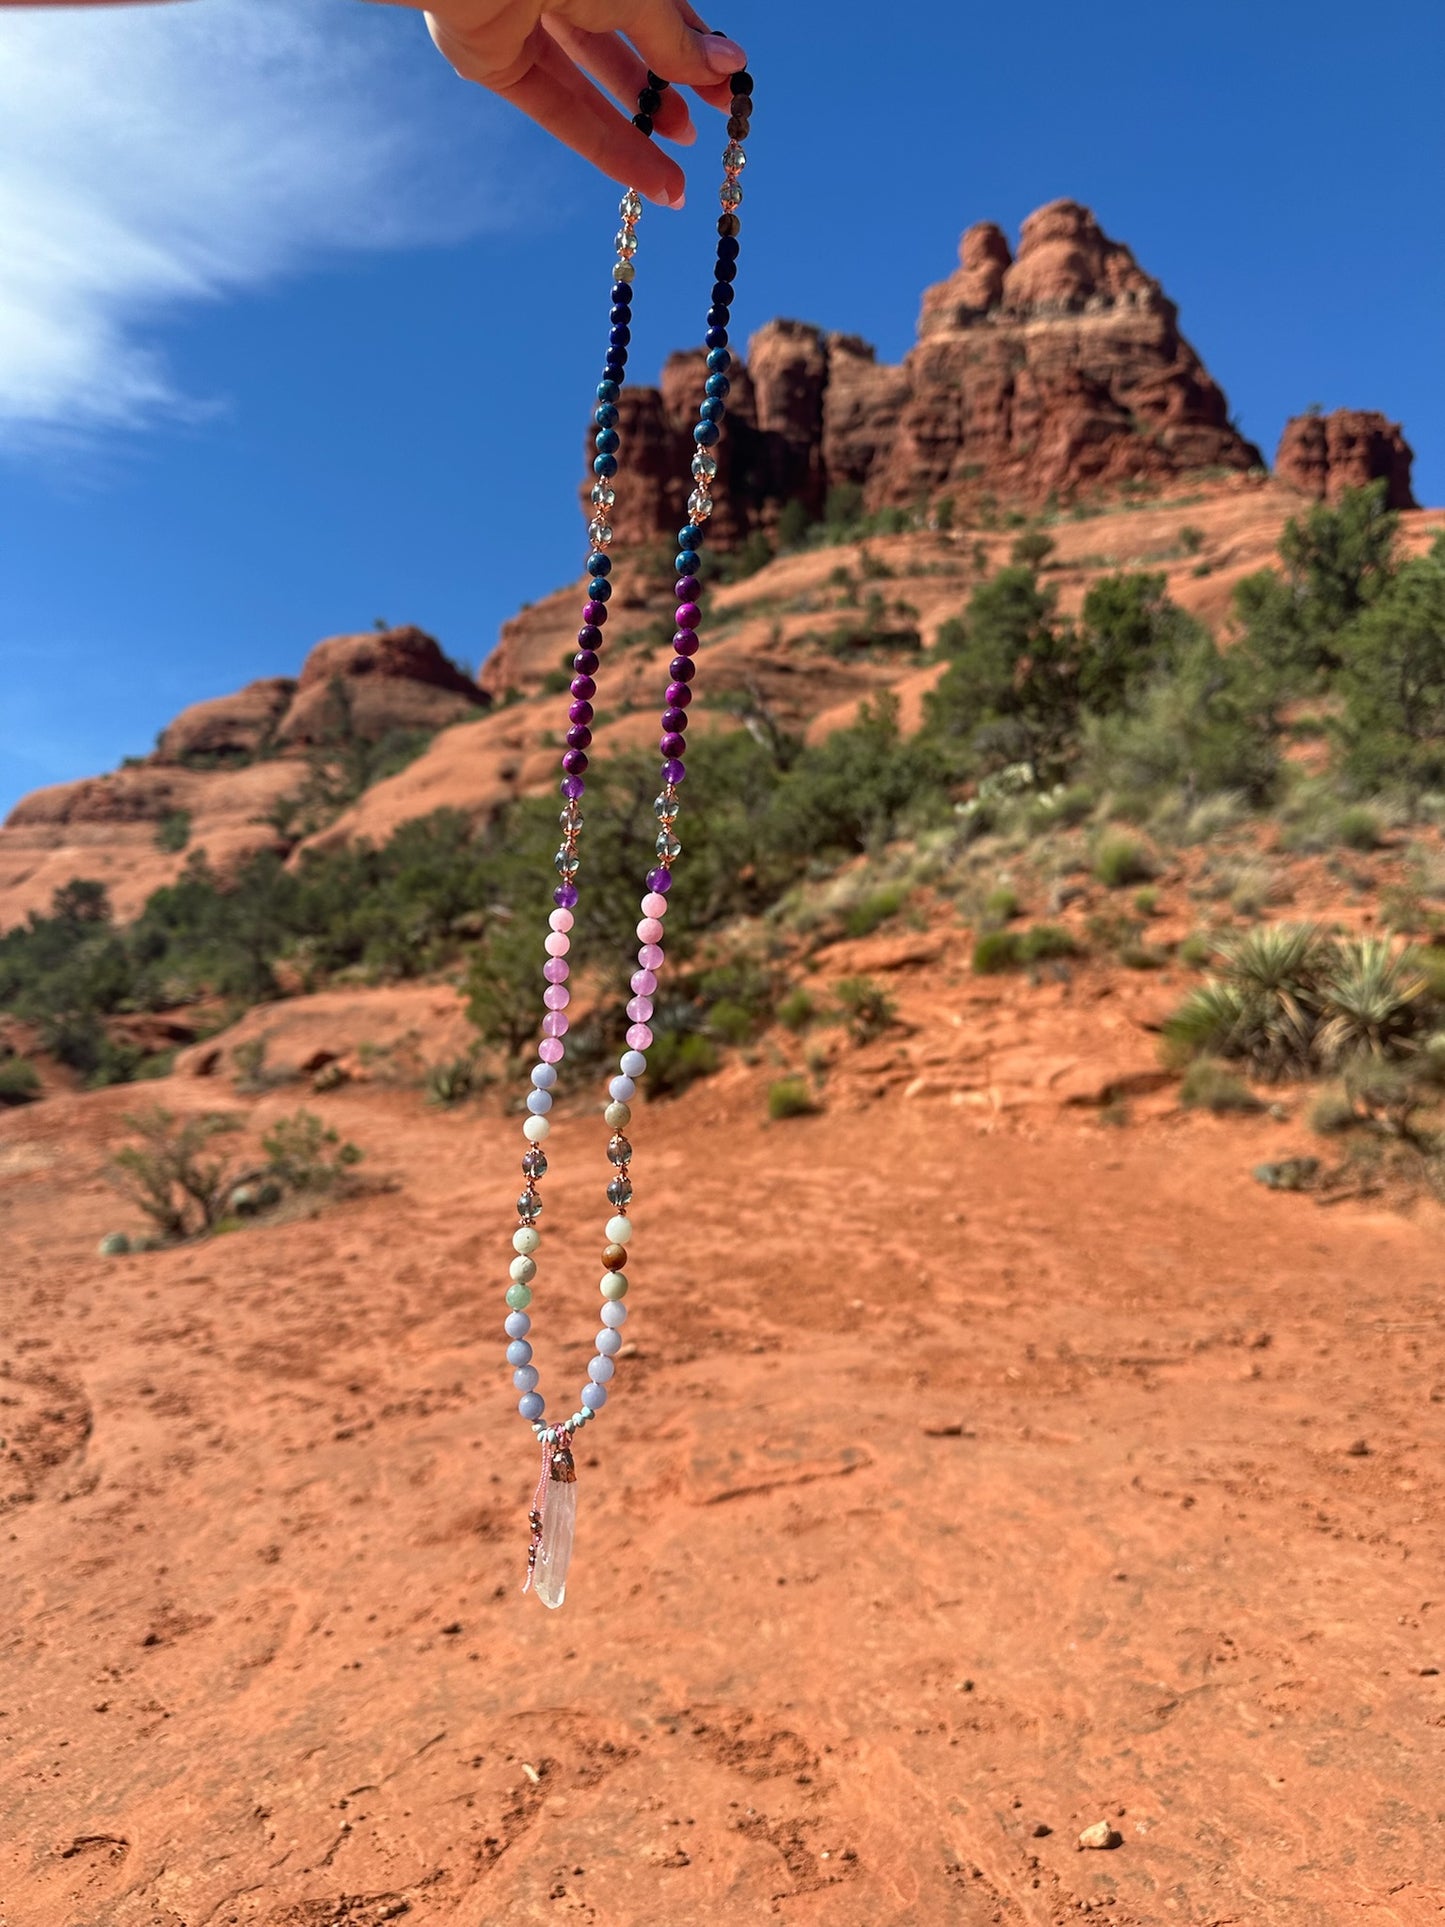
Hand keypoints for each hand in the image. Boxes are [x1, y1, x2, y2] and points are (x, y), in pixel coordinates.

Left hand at [402, 1, 746, 205]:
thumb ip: (675, 40)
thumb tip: (730, 68)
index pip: (656, 6)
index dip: (693, 46)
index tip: (728, 87)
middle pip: (621, 46)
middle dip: (666, 89)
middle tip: (704, 127)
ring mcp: (524, 23)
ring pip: (590, 88)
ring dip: (639, 133)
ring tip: (681, 179)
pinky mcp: (496, 64)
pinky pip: (559, 114)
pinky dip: (606, 151)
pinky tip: (651, 181)